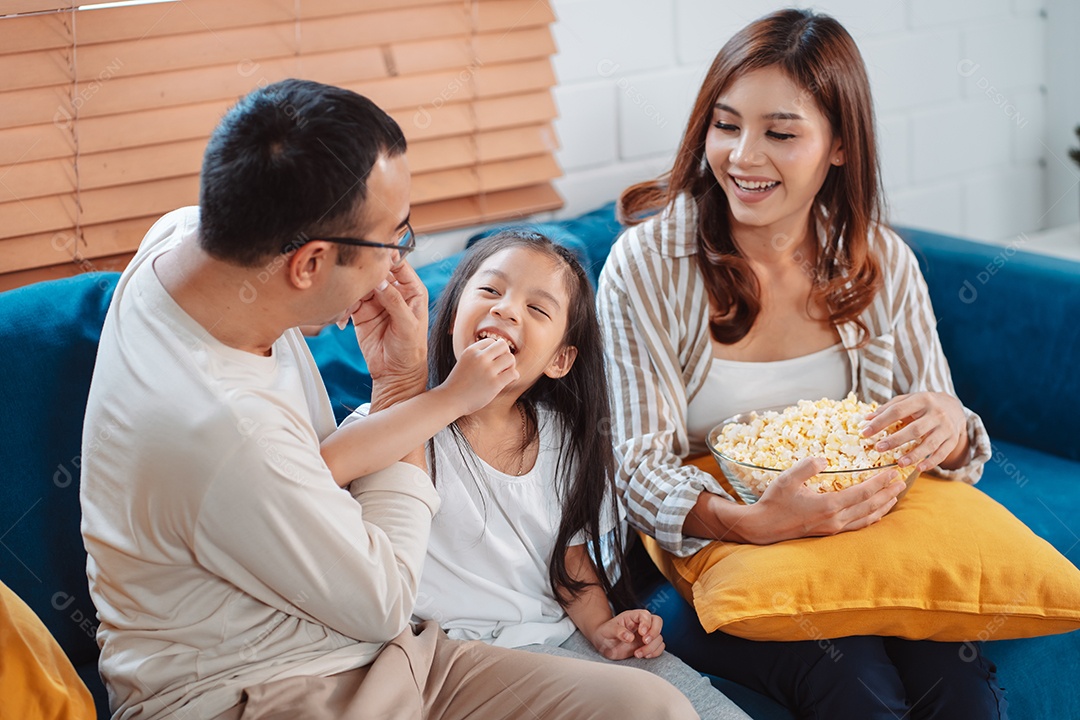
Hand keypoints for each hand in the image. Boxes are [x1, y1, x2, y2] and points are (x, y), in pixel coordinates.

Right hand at [352, 262, 428, 380]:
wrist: (395, 373)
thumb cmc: (411, 350)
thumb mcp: (408, 325)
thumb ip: (395, 302)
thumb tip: (381, 282)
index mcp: (412, 290)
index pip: (400, 265)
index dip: (388, 256)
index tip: (374, 251)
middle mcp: (394, 292)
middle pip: (376, 271)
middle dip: (364, 272)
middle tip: (354, 276)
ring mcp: (376, 301)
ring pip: (360, 284)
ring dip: (351, 290)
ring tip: (348, 304)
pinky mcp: (361, 312)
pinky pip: (349, 301)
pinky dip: (343, 307)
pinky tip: (344, 319)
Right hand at [441, 338, 518, 415]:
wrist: (450, 400)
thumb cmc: (458, 384)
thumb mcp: (464, 362)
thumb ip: (477, 356)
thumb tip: (498, 353)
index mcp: (471, 350)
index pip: (491, 341)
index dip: (494, 352)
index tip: (491, 362)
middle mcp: (480, 357)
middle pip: (503, 346)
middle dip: (505, 355)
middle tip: (501, 366)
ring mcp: (488, 370)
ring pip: (510, 358)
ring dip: (510, 366)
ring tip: (504, 374)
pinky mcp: (494, 383)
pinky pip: (513, 373)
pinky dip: (513, 376)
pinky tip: (506, 382)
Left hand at [589, 610, 664, 660]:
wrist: (603, 644)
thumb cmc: (605, 633)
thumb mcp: (608, 630)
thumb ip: (618, 631)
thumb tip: (630, 637)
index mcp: (632, 616)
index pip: (645, 615)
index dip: (646, 623)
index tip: (641, 633)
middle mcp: (641, 624)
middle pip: (657, 622)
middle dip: (654, 633)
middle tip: (645, 641)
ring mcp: (646, 635)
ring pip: (658, 637)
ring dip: (651, 647)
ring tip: (637, 653)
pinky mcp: (647, 645)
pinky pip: (658, 647)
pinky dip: (654, 653)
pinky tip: (644, 656)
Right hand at [732, 458, 904, 543]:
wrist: (764, 527)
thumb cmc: (774, 501)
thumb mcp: (786, 479)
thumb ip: (806, 466)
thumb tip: (824, 458)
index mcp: (828, 505)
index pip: (863, 492)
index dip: (880, 481)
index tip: (893, 471)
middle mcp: (836, 519)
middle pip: (870, 505)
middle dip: (888, 492)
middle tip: (902, 480)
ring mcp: (834, 527)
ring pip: (867, 517)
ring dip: (883, 505)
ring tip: (895, 495)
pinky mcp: (830, 531)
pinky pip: (858, 526)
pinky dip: (872, 518)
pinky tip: (877, 512)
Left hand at [861, 391, 967, 471]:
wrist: (954, 407)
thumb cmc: (924, 405)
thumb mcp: (908, 400)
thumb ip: (888, 408)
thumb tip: (867, 418)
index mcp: (922, 400)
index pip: (898, 411)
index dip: (880, 422)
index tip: (865, 432)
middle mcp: (936, 413)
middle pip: (914, 429)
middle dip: (896, 440)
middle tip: (878, 448)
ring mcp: (946, 427)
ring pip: (930, 443)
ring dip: (914, 455)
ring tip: (899, 463)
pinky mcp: (953, 440)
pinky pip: (942, 453)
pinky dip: (931, 462)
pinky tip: (919, 468)